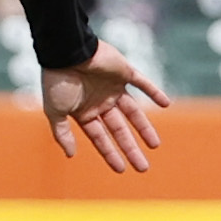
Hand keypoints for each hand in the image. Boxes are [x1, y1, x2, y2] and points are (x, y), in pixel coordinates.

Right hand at [43, 41, 167, 174]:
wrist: (65, 50)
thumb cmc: (57, 80)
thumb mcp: (55, 111)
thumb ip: (62, 133)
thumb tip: (70, 155)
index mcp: (85, 112)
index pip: (101, 138)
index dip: (110, 154)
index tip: (121, 170)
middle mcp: (101, 102)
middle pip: (120, 130)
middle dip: (130, 148)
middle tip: (143, 167)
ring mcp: (113, 88)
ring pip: (133, 112)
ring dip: (145, 128)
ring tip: (155, 145)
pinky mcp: (123, 72)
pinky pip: (143, 83)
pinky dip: (154, 92)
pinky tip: (166, 104)